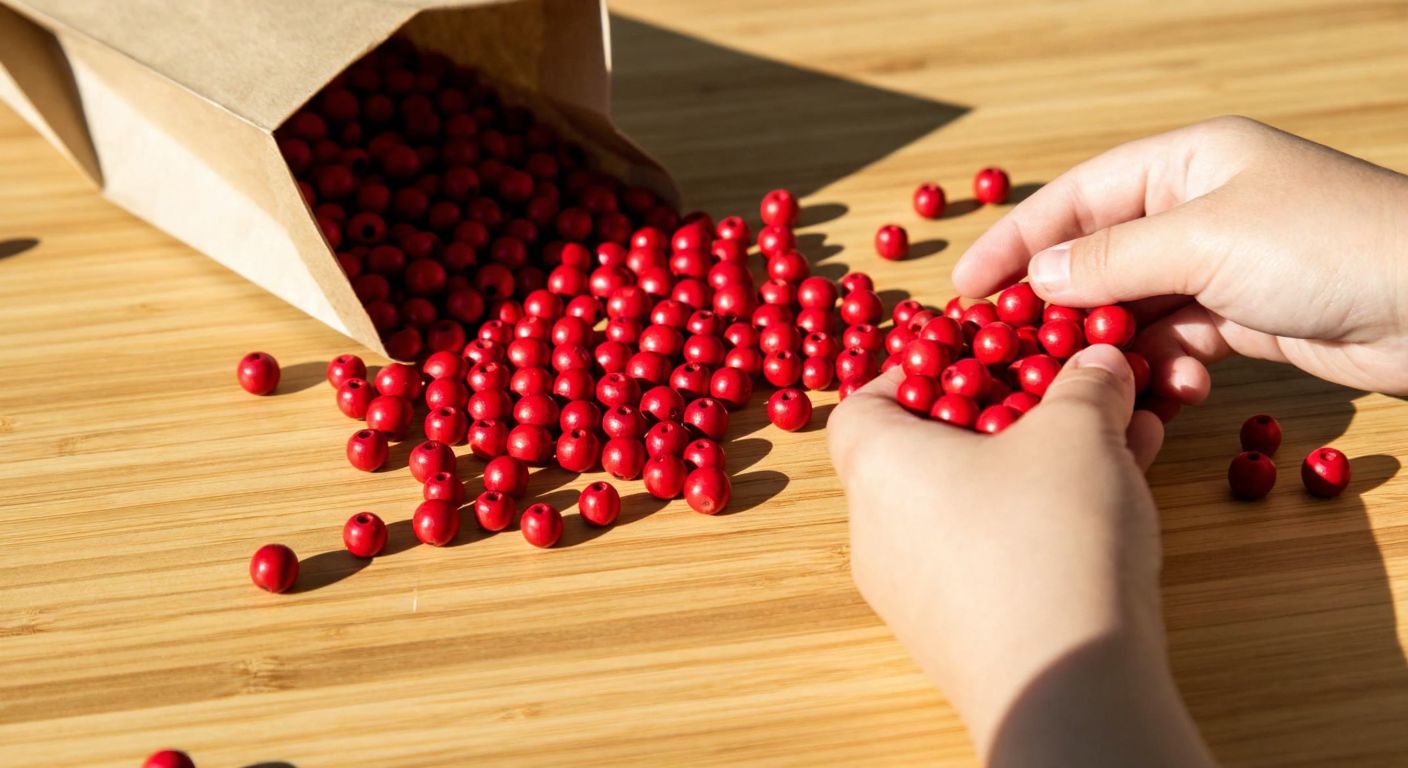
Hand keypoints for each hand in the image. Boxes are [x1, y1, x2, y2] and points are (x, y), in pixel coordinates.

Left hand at [829, 345, 1213, 765]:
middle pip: (929, 451)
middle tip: (1060, 400)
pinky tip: (1116, 504)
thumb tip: (1099, 361)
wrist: (1068, 686)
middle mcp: (878, 530)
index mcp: (878, 464)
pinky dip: (1042, 523)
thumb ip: (1085, 385)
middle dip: (1004, 418)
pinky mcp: (958, 636)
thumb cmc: (1048, 537)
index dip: (919, 369)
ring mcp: (914, 591)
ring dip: (1038, 469)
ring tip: (1114, 445)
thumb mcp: (1077, 432)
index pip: (866, 399)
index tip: (978, 357)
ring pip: (974, 504)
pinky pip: (993, 556)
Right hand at [953, 115, 1407, 399]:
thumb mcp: (1203, 239)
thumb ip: (1110, 260)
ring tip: (1095, 383)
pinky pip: (1176, 343)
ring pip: (1133, 309)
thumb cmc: (1325, 244)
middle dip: (1058, 306)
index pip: (1075, 199)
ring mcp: (1221, 264)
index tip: (964, 290)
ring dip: (1114, 349)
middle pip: (1098, 256)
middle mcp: (1197, 208)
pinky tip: (1169, 393)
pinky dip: (1164, 370)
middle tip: (1010, 353)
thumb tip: (1036, 278)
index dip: (1014, 242)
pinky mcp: (1245, 317)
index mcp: (1185, 163)